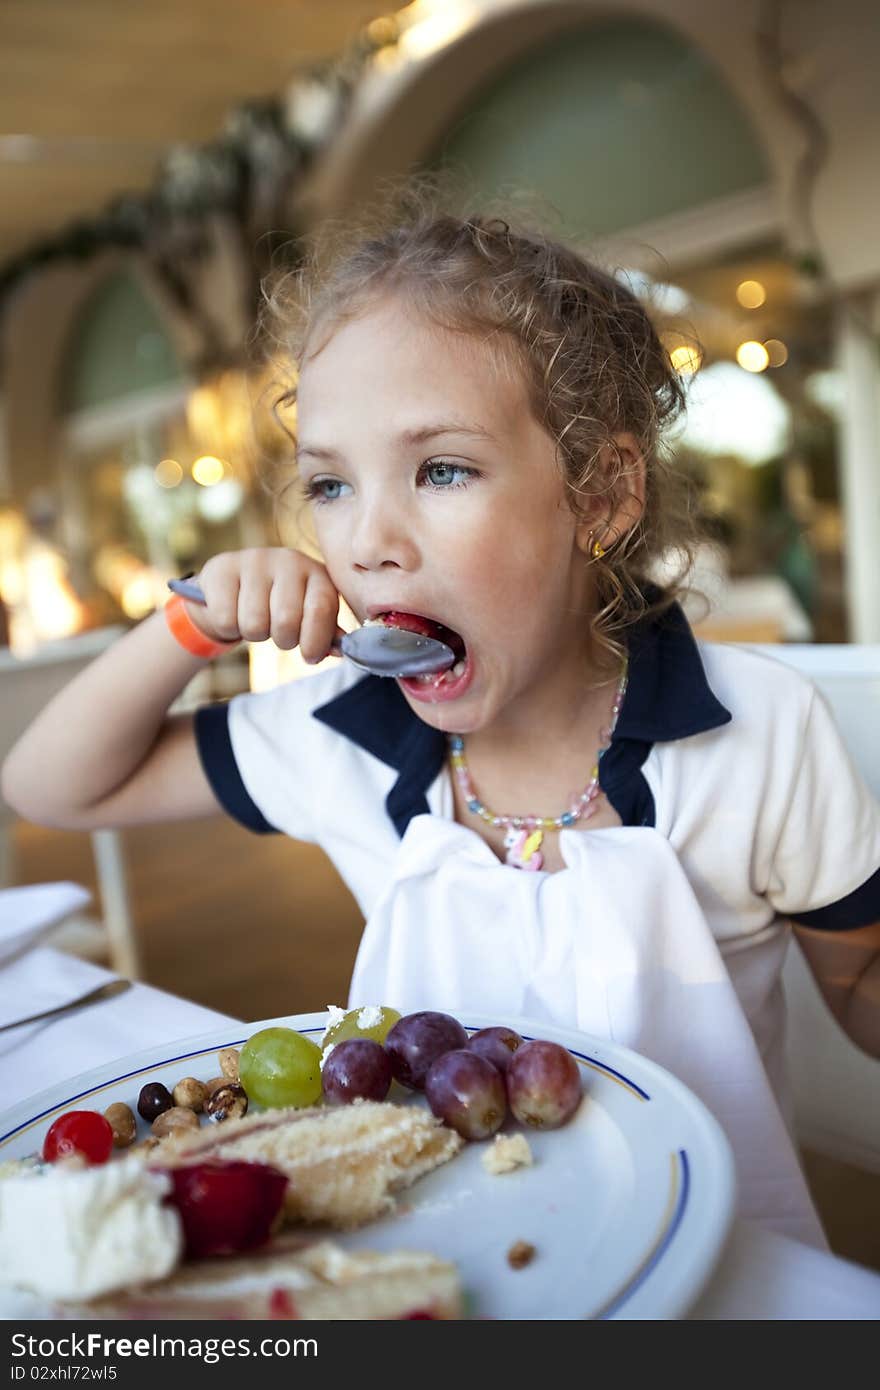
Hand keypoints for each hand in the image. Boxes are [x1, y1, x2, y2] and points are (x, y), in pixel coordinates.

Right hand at [186, 549, 344, 661]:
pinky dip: (228, 627)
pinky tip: (233, 612)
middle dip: (283, 640)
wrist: (234, 585)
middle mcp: (289, 560)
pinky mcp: (223, 568)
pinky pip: (225, 618)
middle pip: (286, 621)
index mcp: (317, 573)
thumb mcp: (308, 615)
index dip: (315, 641)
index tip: (309, 656)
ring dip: (254, 635)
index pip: (321, 609)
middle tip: (278, 634)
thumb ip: (327, 632)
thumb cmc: (279, 605)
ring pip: (254, 623)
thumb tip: (344, 650)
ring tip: (256, 621)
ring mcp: (254, 560)